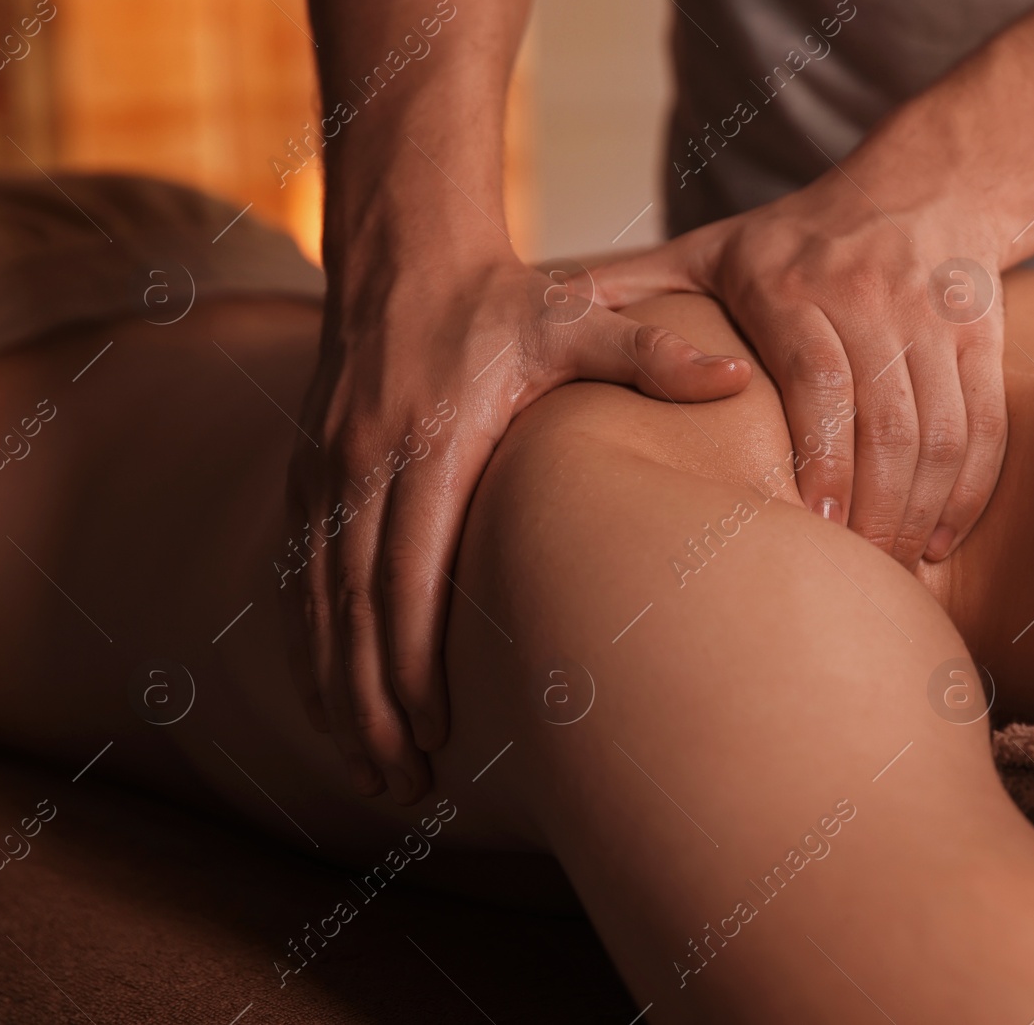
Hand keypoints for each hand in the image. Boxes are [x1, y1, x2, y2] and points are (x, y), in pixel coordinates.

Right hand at [281, 252, 750, 803]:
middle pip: (353, 610)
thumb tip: (737, 375)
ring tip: (369, 770)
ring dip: (335, 693)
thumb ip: (653, 353)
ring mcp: (325, 475)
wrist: (404, 252)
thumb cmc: (500, 300)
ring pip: (316, 606)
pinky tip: (326, 701)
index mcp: (427, 445)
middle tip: (404, 783)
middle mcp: (361, 468)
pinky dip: (307, 647)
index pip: (406, 571)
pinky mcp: (308, 477)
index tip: (436, 729)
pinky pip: (296, 579)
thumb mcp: (578, 319)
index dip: (412, 657)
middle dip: (372, 704)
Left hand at [590, 170, 1009, 566]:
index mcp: (796, 283)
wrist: (925, 187)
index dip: (822, 458)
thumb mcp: (711, 249)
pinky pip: (986, 423)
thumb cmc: (796, 238)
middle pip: (888, 419)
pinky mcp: (985, 335)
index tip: (816, 530)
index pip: (820, 379)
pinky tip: (942, 538)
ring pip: (943, 429)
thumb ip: (635, 287)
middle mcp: (874, 296)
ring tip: (895, 566)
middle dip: (875, 507)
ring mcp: (937, 317)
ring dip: (923, 508)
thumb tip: (546, 308)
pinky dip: (971, 488)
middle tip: (852, 569)